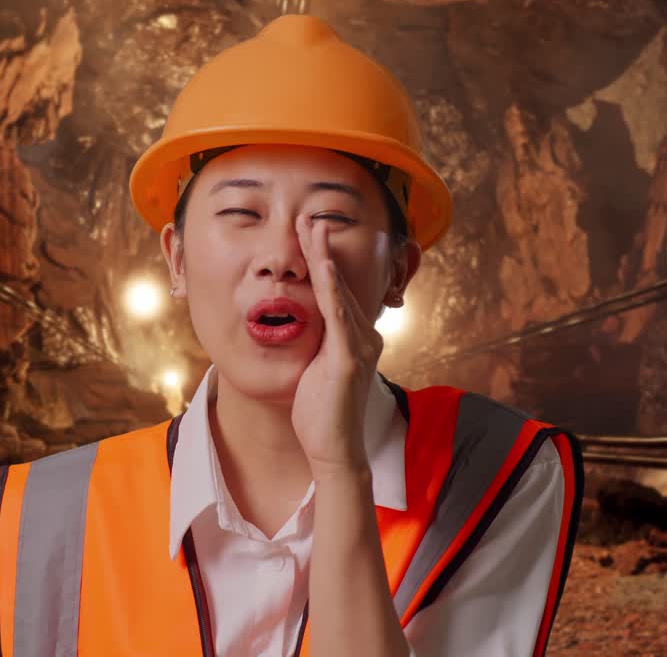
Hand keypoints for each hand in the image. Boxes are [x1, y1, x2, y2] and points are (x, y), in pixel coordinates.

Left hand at [291, 214, 383, 478]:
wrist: (334, 450)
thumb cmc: (322, 414)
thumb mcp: (317, 370)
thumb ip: (317, 345)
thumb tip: (301, 327)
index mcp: (358, 338)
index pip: (338, 289)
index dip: (324, 259)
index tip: (310, 232)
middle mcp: (364, 336)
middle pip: (340, 282)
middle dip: (323, 248)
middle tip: (310, 216)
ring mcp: (358, 346)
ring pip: (338, 291)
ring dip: (324, 257)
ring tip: (312, 227)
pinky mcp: (347, 359)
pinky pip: (338, 316)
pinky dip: (330, 287)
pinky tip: (322, 266)